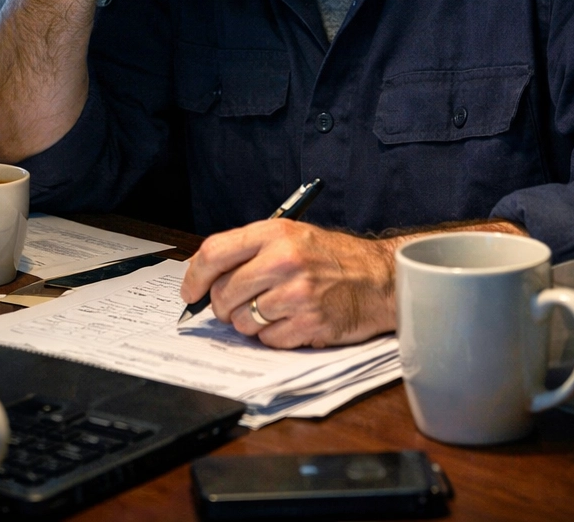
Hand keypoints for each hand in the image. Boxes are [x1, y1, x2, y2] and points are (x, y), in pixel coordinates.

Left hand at [179, 220, 395, 348]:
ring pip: (243, 321)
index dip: (194, 277)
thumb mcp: (295, 237)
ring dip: (252, 323)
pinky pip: (268, 340)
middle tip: (240, 306)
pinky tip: (295, 321)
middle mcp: (285, 259)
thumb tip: (206, 279)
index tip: (191, 292)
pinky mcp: (309, 322)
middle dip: (224, 307)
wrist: (382, 278)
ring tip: (278, 310)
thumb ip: (252, 251)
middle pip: (224, 294)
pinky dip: (276, 336)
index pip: (214, 253)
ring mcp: (297, 293)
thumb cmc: (336, 259)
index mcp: (276, 233)